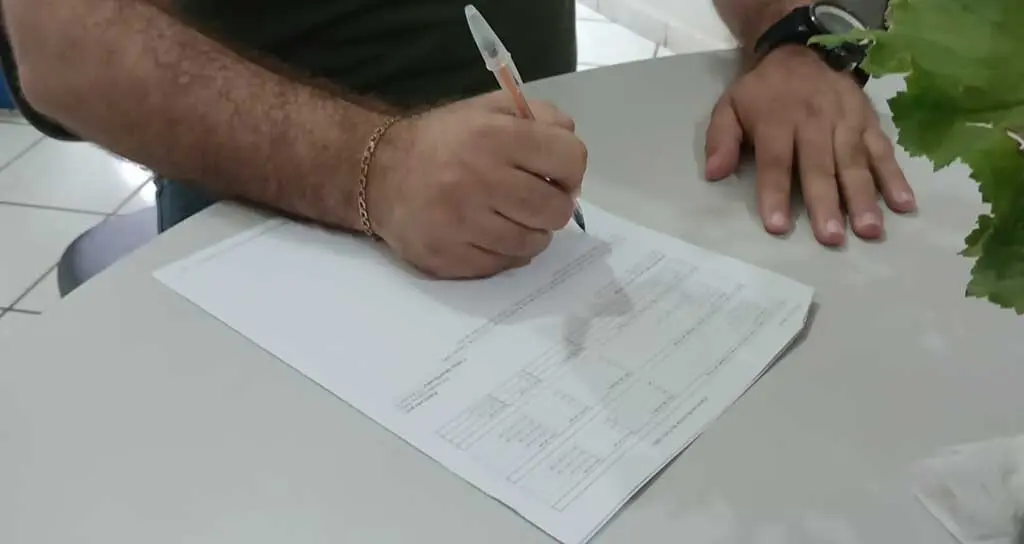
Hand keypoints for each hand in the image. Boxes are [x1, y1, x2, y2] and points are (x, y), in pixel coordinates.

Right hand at [367, 91, 586, 278]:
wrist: (379, 174)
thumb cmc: (444, 140)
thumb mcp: (489, 110)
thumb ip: (540, 118)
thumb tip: (573, 154)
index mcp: (493, 137)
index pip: (568, 159)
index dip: (570, 169)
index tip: (556, 174)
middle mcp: (478, 180)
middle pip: (555, 210)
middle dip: (553, 205)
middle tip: (534, 199)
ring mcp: (462, 224)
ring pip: (532, 243)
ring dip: (530, 231)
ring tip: (509, 216)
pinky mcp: (449, 257)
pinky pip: (503, 265)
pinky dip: (505, 252)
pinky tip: (487, 234)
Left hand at [704, 46, 916, 245]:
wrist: (800, 52)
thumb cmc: (762, 92)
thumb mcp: (729, 106)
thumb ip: (721, 139)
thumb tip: (714, 173)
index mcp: (777, 120)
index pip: (775, 161)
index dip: (776, 193)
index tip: (778, 226)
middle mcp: (814, 121)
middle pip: (820, 166)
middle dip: (826, 203)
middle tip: (831, 238)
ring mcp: (846, 121)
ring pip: (855, 162)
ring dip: (864, 197)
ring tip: (869, 230)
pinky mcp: (870, 121)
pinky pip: (883, 150)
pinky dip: (896, 177)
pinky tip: (904, 204)